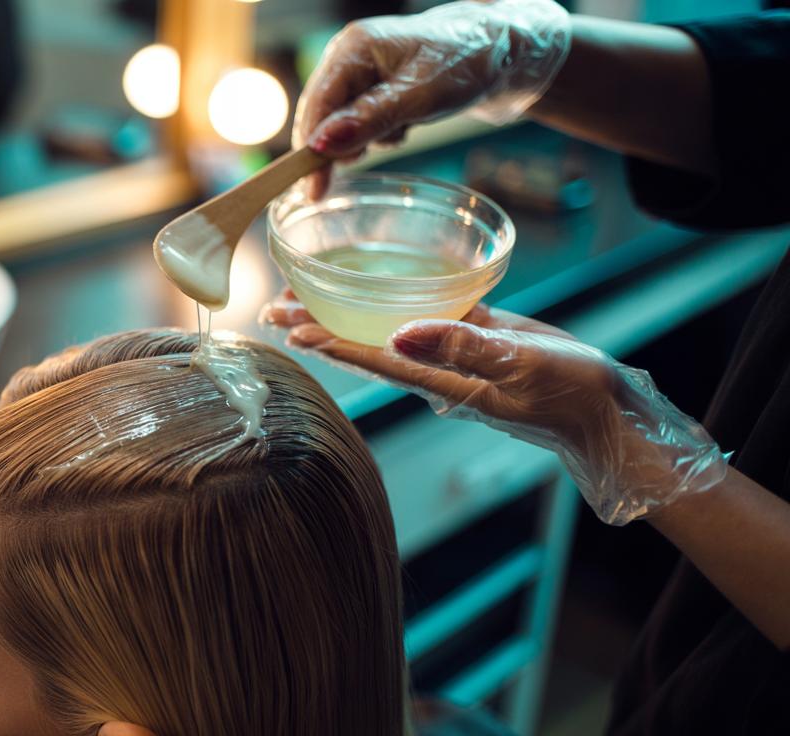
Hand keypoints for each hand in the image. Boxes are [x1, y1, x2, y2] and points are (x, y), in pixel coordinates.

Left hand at [261, 293, 726, 524]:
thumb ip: (464, 346)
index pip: (374, 359)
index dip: (330, 343)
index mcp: (443, 378)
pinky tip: (374, 288)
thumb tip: (398, 334)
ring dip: (344, 315)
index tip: (288, 328)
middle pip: (365, 346)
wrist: (609, 412)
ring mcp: (454, 354)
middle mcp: (437, 368)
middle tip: (268, 309)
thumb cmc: (571, 393)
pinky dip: (391, 304)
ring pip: (387, 331)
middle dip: (317, 328)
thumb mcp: (522, 364)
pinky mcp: (476, 338)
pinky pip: (424, 319)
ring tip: (299, 297)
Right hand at [293, 0, 571, 197]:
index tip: (312, 191)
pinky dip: (379, 133)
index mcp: (353, 48)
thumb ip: (368, 120)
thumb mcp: (419, 96)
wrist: (508, 52)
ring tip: (400, 130)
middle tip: (364, 158)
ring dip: (365, 139)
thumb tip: (320, 143)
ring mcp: (362, 71)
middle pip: (321, 115)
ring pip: (342, 123)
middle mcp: (351, 57)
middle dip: (340, 144)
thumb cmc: (468, 62)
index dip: (310, 149)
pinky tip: (404, 126)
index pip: (315, 105)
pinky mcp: (376, 86)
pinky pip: (361, 121)